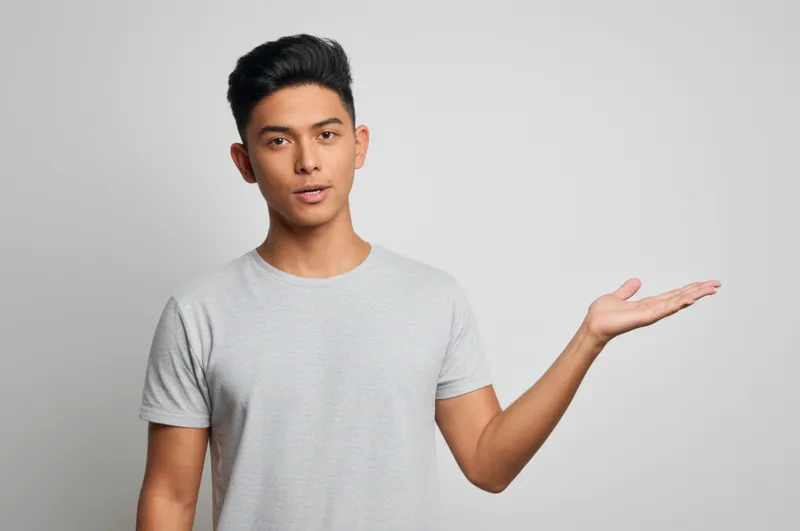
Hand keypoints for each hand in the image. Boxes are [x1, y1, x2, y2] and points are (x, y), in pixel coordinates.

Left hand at [582, 278, 721, 346]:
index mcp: (649, 304)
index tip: (705, 284)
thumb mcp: (617, 297)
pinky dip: (677, 304)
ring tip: (711, 289)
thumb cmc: (602, 315)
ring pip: (677, 302)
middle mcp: (653, 309)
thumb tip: (637, 280)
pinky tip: (690, 299)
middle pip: (681, 297)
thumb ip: (627, 290)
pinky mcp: (645, 317)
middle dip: (699, 291)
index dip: (689, 289)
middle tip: (717, 284)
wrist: (593, 325)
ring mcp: (651, 314)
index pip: (674, 295)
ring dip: (694, 295)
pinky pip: (664, 309)